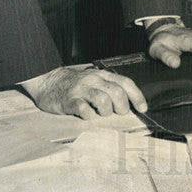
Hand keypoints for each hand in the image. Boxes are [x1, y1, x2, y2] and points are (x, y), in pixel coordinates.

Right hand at [19, 66, 146, 118]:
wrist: (48, 81)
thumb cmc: (76, 84)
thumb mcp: (94, 80)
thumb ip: (110, 87)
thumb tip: (130, 102)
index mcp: (102, 75)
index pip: (125, 82)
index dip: (137, 96)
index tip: (143, 108)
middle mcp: (93, 80)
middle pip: (117, 92)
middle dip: (122, 106)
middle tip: (119, 113)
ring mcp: (80, 90)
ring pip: (102, 99)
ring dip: (107, 111)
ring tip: (102, 114)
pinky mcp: (68, 100)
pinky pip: (82, 108)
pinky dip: (89, 115)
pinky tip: (87, 115)